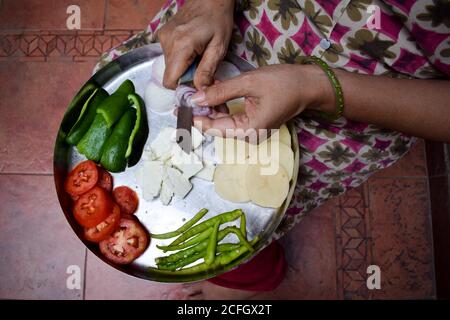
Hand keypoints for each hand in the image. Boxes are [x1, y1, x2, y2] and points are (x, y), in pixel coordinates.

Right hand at [157, 0, 234, 89]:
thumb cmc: (219, 20)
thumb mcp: (219, 48)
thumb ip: (207, 71)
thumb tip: (200, 92)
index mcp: (181, 46)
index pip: (170, 81)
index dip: (182, 88)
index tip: (196, 84)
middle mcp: (167, 41)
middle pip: (171, 74)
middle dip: (185, 76)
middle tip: (202, 67)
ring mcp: (163, 37)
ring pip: (170, 65)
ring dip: (184, 66)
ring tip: (199, 54)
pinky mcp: (163, 34)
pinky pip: (169, 55)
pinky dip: (181, 58)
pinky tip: (193, 48)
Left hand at [191, 64, 333, 137]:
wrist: (308, 84)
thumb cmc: (283, 83)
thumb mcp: (248, 83)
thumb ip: (221, 91)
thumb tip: (196, 98)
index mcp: (249, 130)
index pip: (215, 128)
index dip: (196, 119)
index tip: (180, 108)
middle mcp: (249, 135)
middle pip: (218, 127)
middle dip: (201, 113)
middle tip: (185, 98)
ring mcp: (252, 130)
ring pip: (224, 121)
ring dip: (211, 108)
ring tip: (197, 94)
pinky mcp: (254, 122)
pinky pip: (232, 117)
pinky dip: (222, 106)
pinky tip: (213, 94)